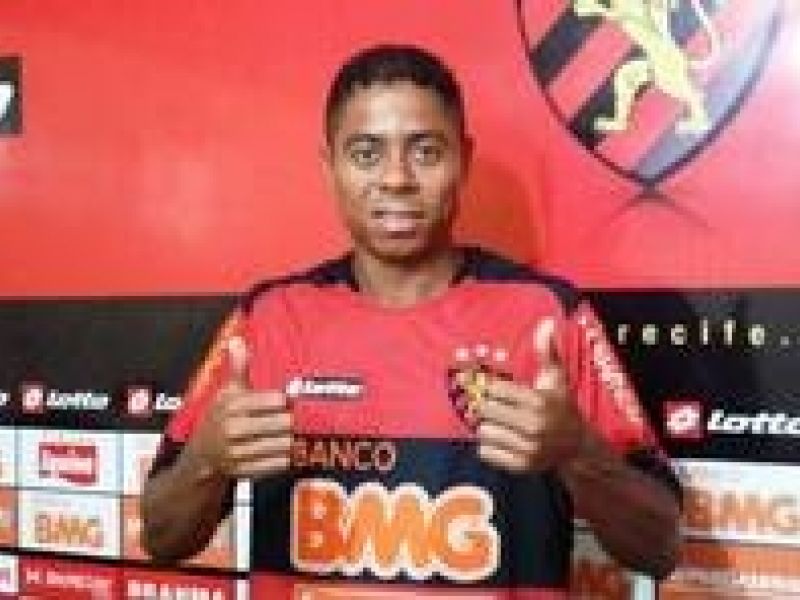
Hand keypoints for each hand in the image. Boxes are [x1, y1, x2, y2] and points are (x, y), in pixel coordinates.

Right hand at [188, 336, 291, 478]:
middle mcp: (233, 428)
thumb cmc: (219, 420)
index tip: (287, 402)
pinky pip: (278, 464)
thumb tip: (237, 340)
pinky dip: (283, 458)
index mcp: (232, 404)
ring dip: (289, 441)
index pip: (276, 400)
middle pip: (284, 423)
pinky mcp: (244, 472)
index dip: (286, 401)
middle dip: (289, 422)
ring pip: (284, 444)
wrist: (201, 458)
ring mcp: (238, 452)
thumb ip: (238, 367)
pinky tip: (279, 452)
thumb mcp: (227, 392)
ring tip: (284, 437)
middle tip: (288, 421)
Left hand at [476, 318, 586, 473]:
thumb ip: (548, 351)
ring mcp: (527, 448)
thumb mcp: (556, 379)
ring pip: (484, 432)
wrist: (576, 448)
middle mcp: (533, 426)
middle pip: (486, 411)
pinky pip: (486, 452)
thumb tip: (546, 322)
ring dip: (488, 427)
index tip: (501, 392)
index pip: (495, 390)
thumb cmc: (561, 407)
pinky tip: (503, 440)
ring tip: (501, 424)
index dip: (495, 390)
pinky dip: (489, 446)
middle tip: (497, 408)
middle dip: (489, 407)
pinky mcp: (520, 466)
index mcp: (539, 402)